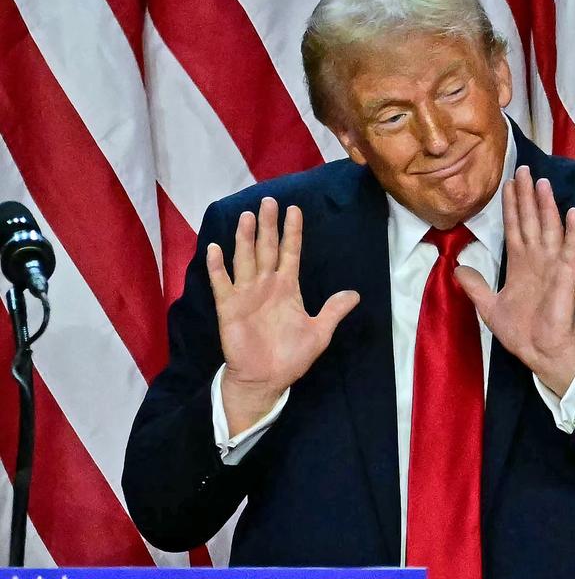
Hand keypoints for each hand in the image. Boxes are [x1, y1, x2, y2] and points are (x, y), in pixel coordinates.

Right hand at [207, 198, 359, 434]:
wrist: (266, 379)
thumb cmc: (291, 356)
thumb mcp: (319, 332)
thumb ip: (333, 311)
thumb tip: (355, 294)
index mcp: (288, 288)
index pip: (291, 253)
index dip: (292, 232)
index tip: (294, 209)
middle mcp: (266, 285)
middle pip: (267, 248)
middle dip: (268, 225)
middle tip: (268, 200)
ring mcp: (246, 294)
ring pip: (245, 259)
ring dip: (244, 238)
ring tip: (245, 215)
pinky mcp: (229, 307)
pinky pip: (221, 283)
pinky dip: (217, 266)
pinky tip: (214, 247)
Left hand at [455, 166, 574, 395]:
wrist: (540, 352)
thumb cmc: (521, 332)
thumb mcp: (489, 307)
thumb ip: (475, 286)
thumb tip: (457, 268)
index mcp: (520, 264)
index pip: (514, 227)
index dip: (510, 206)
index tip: (507, 184)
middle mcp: (537, 260)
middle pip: (530, 220)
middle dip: (526, 196)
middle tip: (523, 169)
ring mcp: (553, 265)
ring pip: (548, 228)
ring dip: (546, 206)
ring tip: (542, 183)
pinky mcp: (565, 276)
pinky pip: (570, 250)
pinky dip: (572, 232)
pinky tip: (572, 213)